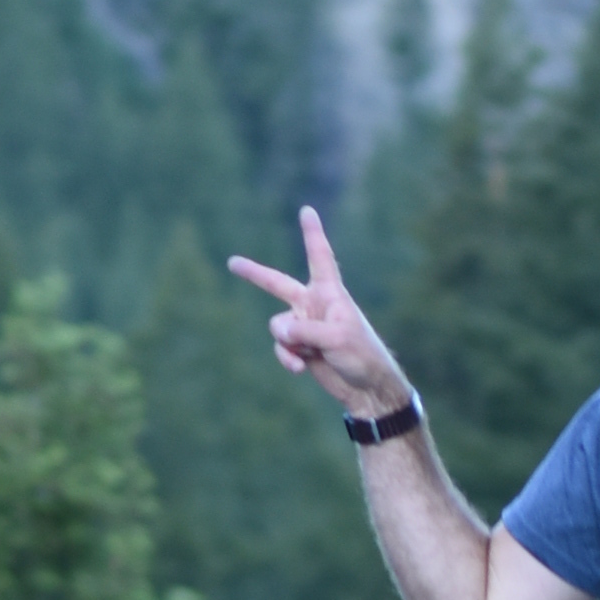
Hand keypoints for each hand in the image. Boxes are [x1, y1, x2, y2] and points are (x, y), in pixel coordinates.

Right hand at [227, 205, 409, 422]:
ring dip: (287, 344)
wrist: (367, 388)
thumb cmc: (362, 355)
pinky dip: (287, 359)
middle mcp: (314, 305)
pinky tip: (301, 369)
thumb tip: (278, 332)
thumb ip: (304, 332)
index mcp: (330, 293)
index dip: (312, 233)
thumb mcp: (335, 339)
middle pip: (277, 285)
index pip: (320, 256)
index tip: (307, 211)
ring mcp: (305, 327)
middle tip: (232, 262)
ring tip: (304, 356)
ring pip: (278, 327)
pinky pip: (281, 348)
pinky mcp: (301, 348)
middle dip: (254, 274)